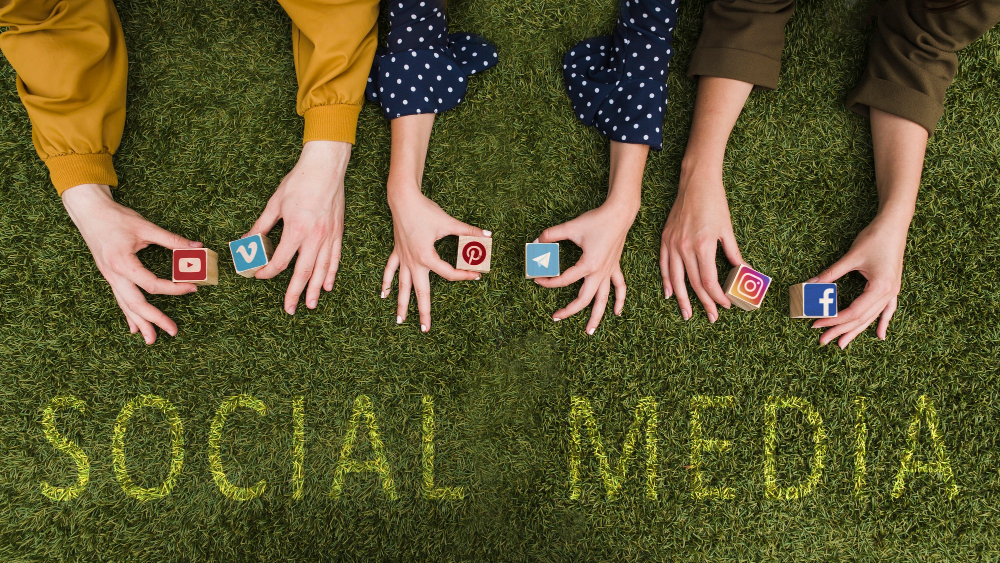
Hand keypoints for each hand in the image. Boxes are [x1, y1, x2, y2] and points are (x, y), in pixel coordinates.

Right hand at [61, 184, 199, 343]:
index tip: (193, 288)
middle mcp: (114, 274)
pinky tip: (134, 328)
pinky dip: (128, 314)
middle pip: (136, 303)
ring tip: (152, 340)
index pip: (152, 284)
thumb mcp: (146, 227)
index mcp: (123, 263)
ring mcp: (109, 277)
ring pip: (125, 305)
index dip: (174, 289)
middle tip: (173, 331)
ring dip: (140, 323)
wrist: (89, 212)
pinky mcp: (109, 276)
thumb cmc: (116, 218)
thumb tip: (197, 247)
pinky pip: (120, 299)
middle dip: (155, 319)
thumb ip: (172, 240)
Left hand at [246, 140, 348, 313]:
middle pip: (304, 273)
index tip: (258, 274)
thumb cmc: (299, 182)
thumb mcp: (274, 203)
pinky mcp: (338, 233)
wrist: (326, 168)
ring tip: (310, 304)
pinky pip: (335, 258)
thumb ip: (261, 227)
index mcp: (296, 230)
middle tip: (290, 309)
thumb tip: (245, 243)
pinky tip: (327, 286)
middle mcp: (315, 237)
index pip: (280, 261)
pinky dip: (331, 274)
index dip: (267, 271)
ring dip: (315, 289)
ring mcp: (329, 236)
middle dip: (295, 293)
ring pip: (322, 270)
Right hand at [381, 187, 485, 331]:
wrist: (403, 200)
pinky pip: (390, 271)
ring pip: (402, 286)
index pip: (448, 274)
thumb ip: (469, 231)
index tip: (477, 276)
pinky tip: (384, 295)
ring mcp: (403, 259)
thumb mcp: (449, 222)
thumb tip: (488, 235)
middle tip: (425, 330)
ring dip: (401, 304)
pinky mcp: (397, 252)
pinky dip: (386, 283)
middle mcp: (413, 262)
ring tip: (400, 321)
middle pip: (420, 292)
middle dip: (423, 312)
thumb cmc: (425, 211)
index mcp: (427, 257)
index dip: (464, 276)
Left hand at [534, 199, 636, 333]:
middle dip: (569, 311)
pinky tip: (617, 312)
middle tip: (555, 317)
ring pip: (603, 300)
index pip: (564, 280)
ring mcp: (608, 272)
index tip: (537, 279)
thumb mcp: (571, 227)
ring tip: (589, 331)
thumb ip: (552, 234)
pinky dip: (620, 301)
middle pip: (584, 299)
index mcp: (588, 265)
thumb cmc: (596, 220)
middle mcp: (599, 273)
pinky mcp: (615, 267)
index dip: (548, 281)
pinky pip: (620, 288)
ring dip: (597, 317)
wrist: (619, 214)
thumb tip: (536, 241)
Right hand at [659, 169, 741, 321]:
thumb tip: (745, 273)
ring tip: (688, 314)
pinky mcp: (665, 238)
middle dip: (703, 303)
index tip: (726, 305)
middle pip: (694, 284)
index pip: (709, 281)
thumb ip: (734, 254)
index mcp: (703, 246)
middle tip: (711, 317)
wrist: (695, 182)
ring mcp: (672, 244)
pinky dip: (666, 281)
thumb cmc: (715, 202)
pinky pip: (663, 265)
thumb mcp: (728, 229)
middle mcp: (685, 247)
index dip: (717, 296)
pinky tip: (670, 293)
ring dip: (682, 299)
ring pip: (676, 279)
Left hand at [809, 211, 909, 347]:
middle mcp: (888, 293)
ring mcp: (893, 291)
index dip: (833, 319)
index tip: (816, 323)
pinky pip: (888, 310)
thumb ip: (830, 274)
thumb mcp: (850, 257)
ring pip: (872, 317)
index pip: (852, 312)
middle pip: (861, 319)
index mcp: (879, 288)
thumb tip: (809, 285)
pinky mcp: (892, 287)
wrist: (894, 224)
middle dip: (841, 330)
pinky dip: (883, 322)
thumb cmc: (874, 238)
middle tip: (822, 340)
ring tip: (842, 343)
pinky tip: (880, 336)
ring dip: (856, 330)